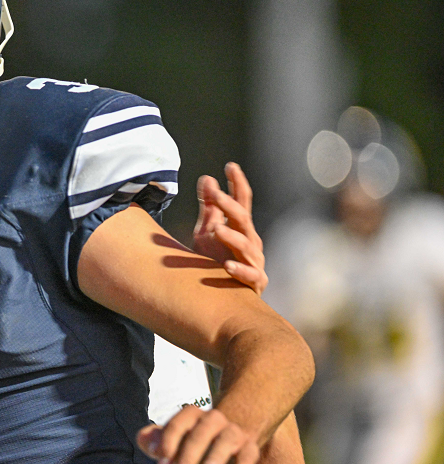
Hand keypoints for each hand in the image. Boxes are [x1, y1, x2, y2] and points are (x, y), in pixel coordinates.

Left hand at [137, 406, 260, 463]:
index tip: (160, 463)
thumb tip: (143, 441)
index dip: (168, 442)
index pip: (179, 424)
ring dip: (216, 456)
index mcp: (192, 414)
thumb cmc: (196, 436)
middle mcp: (214, 419)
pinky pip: (248, 458)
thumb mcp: (176, 436)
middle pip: (201, 433)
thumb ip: (157, 438)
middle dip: (188, 456)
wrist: (233, 427)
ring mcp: (233, 432)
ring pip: (226, 441)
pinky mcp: (250, 447)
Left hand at [192, 162, 266, 294]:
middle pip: (242, 219)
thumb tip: (207, 178)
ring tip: (216, 229)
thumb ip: (209, 208)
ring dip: (232, 236)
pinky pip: (250, 275)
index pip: (242, 201)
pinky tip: (227, 265)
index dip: (237, 183)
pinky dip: (240, 270)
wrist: (227, 296)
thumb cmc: (217, 260)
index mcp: (241, 227)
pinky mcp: (255, 282)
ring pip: (246, 245)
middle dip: (229, 205)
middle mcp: (251, 241)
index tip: (230, 166)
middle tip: (215, 193)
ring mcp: (255, 261)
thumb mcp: (209, 232)